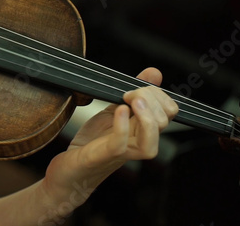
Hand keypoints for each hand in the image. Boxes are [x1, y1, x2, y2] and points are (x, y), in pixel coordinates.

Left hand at [40, 67, 178, 210]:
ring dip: (145, 116)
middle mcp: (137, 142)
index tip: (136, 87)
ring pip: (150, 141)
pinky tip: (119, 110)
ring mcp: (123, 151)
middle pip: (162, 122)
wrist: (70, 166)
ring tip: (131, 100)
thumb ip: (134, 93)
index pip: (169, 112)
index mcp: (143, 130)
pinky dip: (122, 125)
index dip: (158, 95)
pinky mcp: (103, 154)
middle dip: (149, 99)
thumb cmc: (92, 141)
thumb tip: (155, 73)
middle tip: (128, 94)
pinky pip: (120, 144)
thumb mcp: (114, 110)